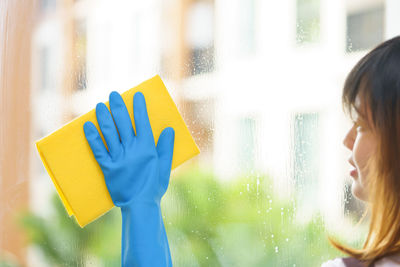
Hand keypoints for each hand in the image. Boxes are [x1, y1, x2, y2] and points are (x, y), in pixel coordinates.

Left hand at [83, 91, 174, 206]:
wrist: (140, 205)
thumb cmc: (154, 186)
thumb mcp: (165, 167)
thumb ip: (166, 148)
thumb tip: (169, 130)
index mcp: (147, 149)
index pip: (142, 122)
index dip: (139, 107)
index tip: (136, 95)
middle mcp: (132, 150)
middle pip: (123, 124)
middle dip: (119, 107)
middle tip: (114, 94)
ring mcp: (118, 158)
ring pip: (109, 133)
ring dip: (104, 117)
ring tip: (100, 105)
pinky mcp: (107, 168)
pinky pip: (98, 150)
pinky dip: (92, 137)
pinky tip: (87, 126)